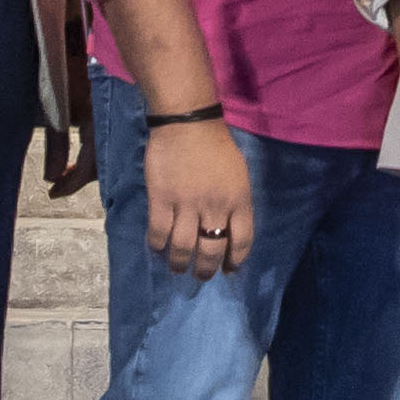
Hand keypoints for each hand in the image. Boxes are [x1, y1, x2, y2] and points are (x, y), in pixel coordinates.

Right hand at [145, 113, 257, 278]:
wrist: (187, 123)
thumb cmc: (216, 147)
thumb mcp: (239, 175)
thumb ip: (236, 203)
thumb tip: (229, 230)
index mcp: (239, 200)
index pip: (242, 241)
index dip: (235, 261)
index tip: (228, 270)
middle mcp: (215, 207)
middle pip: (212, 251)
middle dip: (206, 270)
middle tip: (200, 276)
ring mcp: (187, 204)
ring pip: (183, 248)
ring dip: (180, 264)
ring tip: (177, 268)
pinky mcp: (161, 200)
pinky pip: (159, 233)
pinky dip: (158, 246)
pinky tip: (158, 249)